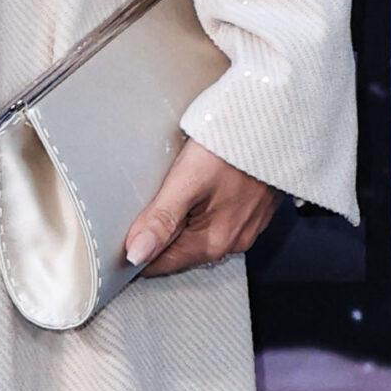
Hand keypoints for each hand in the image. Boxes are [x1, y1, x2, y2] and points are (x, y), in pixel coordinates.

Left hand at [123, 138, 278, 278]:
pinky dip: (197, 214)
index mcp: (214, 242)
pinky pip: (215, 222)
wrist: (273, 126)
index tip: (117, 242)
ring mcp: (245, 227)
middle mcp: (232, 242)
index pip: (164, 264)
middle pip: (180, 251)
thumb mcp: (187, 181)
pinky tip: (191, 194)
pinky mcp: (251, 211)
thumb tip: (136, 254)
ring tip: (161, 201)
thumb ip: (161, 219)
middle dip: (157, 239)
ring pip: (198, 236)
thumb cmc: (231, 149)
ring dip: (177, 225)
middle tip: (133, 215)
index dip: (137, 255)